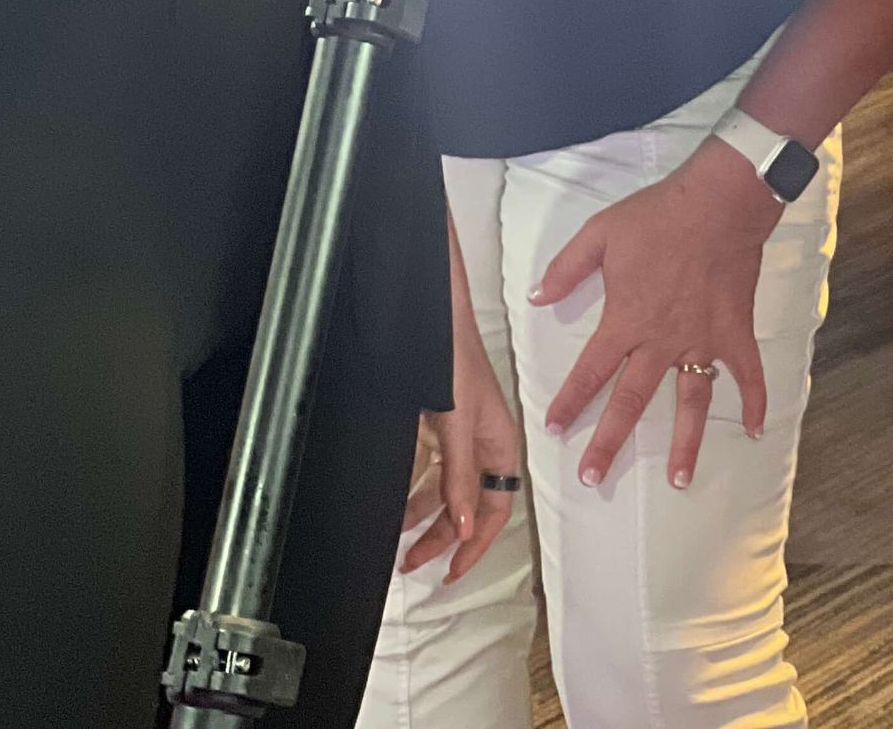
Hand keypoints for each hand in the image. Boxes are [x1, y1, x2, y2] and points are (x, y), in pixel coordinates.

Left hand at [401, 341, 522, 582]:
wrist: (431, 322)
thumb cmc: (457, 360)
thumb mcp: (459, 424)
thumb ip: (461, 477)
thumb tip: (465, 528)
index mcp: (500, 445)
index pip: (495, 508)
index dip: (477, 543)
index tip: (454, 570)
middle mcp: (480, 446)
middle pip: (466, 505)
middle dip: (442, 536)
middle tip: (413, 562)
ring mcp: (456, 437)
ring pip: (442, 490)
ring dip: (421, 516)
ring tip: (398, 540)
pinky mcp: (434, 428)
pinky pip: (424, 470)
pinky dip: (410, 489)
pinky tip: (393, 503)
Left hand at [533, 137, 781, 489]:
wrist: (719, 201)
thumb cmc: (659, 216)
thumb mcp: (601, 233)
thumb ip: (567, 268)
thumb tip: (536, 297)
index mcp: (627, 320)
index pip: (591, 371)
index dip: (569, 401)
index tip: (553, 428)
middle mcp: (662, 341)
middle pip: (632, 401)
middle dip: (610, 442)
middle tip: (594, 478)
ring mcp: (702, 341)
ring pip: (691, 403)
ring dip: (685, 444)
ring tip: (678, 481)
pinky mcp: (735, 331)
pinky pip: (748, 374)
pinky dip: (755, 401)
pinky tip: (757, 430)